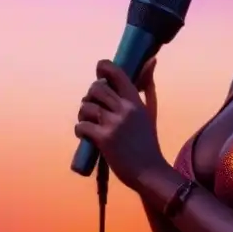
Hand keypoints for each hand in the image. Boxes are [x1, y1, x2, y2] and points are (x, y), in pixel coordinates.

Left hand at [75, 58, 164, 188]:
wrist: (150, 171)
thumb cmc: (148, 142)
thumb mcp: (149, 111)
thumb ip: (147, 86)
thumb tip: (151, 60)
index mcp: (135, 101)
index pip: (117, 73)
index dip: (103, 68)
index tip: (100, 73)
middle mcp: (125, 109)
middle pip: (96, 88)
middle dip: (90, 96)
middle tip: (93, 106)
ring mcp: (114, 124)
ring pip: (86, 106)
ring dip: (83, 113)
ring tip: (89, 122)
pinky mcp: (104, 139)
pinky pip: (82, 126)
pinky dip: (80, 129)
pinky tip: (86, 134)